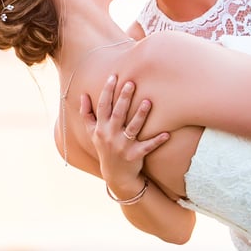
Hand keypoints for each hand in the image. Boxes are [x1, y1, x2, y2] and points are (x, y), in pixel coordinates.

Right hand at [80, 76, 169, 197]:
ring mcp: (123, 146)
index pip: (103, 106)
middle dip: (124, 98)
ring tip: (148, 102)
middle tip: (131, 83)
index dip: (107, 91)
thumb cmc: (104, 148)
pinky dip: (157, 140)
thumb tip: (82, 95)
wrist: (115, 174)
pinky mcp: (135, 155)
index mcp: (101, 128)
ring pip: (133, 128)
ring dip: (140, 115)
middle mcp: (111, 136)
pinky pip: (147, 146)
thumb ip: (86, 114)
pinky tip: (167, 133)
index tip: (113, 76)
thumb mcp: (92, 133)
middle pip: (118, 114)